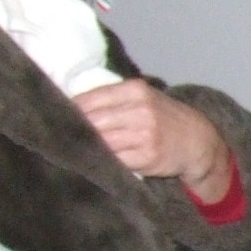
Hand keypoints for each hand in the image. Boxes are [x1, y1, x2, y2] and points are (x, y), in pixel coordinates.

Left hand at [73, 80, 232, 201]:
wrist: (197, 140)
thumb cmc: (162, 117)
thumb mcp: (142, 98)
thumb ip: (110, 99)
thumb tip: (66, 106)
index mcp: (135, 91)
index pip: (88, 100)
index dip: (67, 111)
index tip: (53, 118)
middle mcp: (140, 111)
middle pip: (92, 122)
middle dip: (74, 130)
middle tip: (58, 137)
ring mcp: (145, 135)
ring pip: (101, 142)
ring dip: (86, 147)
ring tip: (73, 149)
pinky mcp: (147, 157)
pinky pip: (114, 159)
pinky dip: (103, 160)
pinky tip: (97, 159)